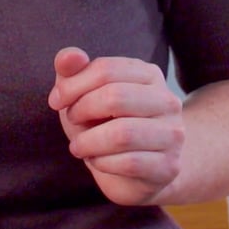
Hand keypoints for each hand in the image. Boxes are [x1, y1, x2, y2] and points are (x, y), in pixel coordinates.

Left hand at [47, 47, 183, 205]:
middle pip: (115, 97)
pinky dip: (102, 162)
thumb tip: (69, 56)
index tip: (56, 101)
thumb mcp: (83, 95)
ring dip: (88, 142)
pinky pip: (129, 163)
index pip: (106, 69)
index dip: (72, 85)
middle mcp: (168, 100)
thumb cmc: (105, 125)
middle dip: (81, 111)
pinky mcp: (169, 166)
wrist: (136, 172)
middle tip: (71, 122)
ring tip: (79, 146)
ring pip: (123, 134)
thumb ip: (72, 71)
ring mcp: (172, 134)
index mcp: (149, 74)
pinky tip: (97, 161)